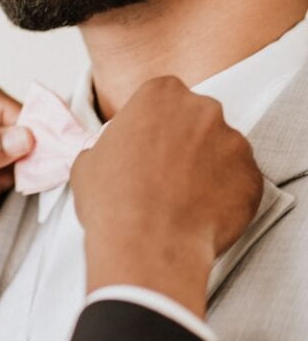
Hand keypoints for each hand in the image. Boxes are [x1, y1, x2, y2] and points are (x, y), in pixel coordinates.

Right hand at [70, 77, 262, 318]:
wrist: (147, 246)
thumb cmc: (112, 201)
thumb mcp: (89, 161)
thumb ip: (111, 145)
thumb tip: (114, 154)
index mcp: (161, 94)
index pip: (163, 98)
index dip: (154, 125)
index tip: (148, 148)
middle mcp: (203, 109)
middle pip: (197, 119)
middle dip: (185, 142)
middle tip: (166, 174)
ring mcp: (234, 142)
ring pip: (222, 150)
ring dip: (207, 169)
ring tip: (183, 200)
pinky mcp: (253, 177)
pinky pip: (240, 182)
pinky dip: (226, 196)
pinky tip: (200, 215)